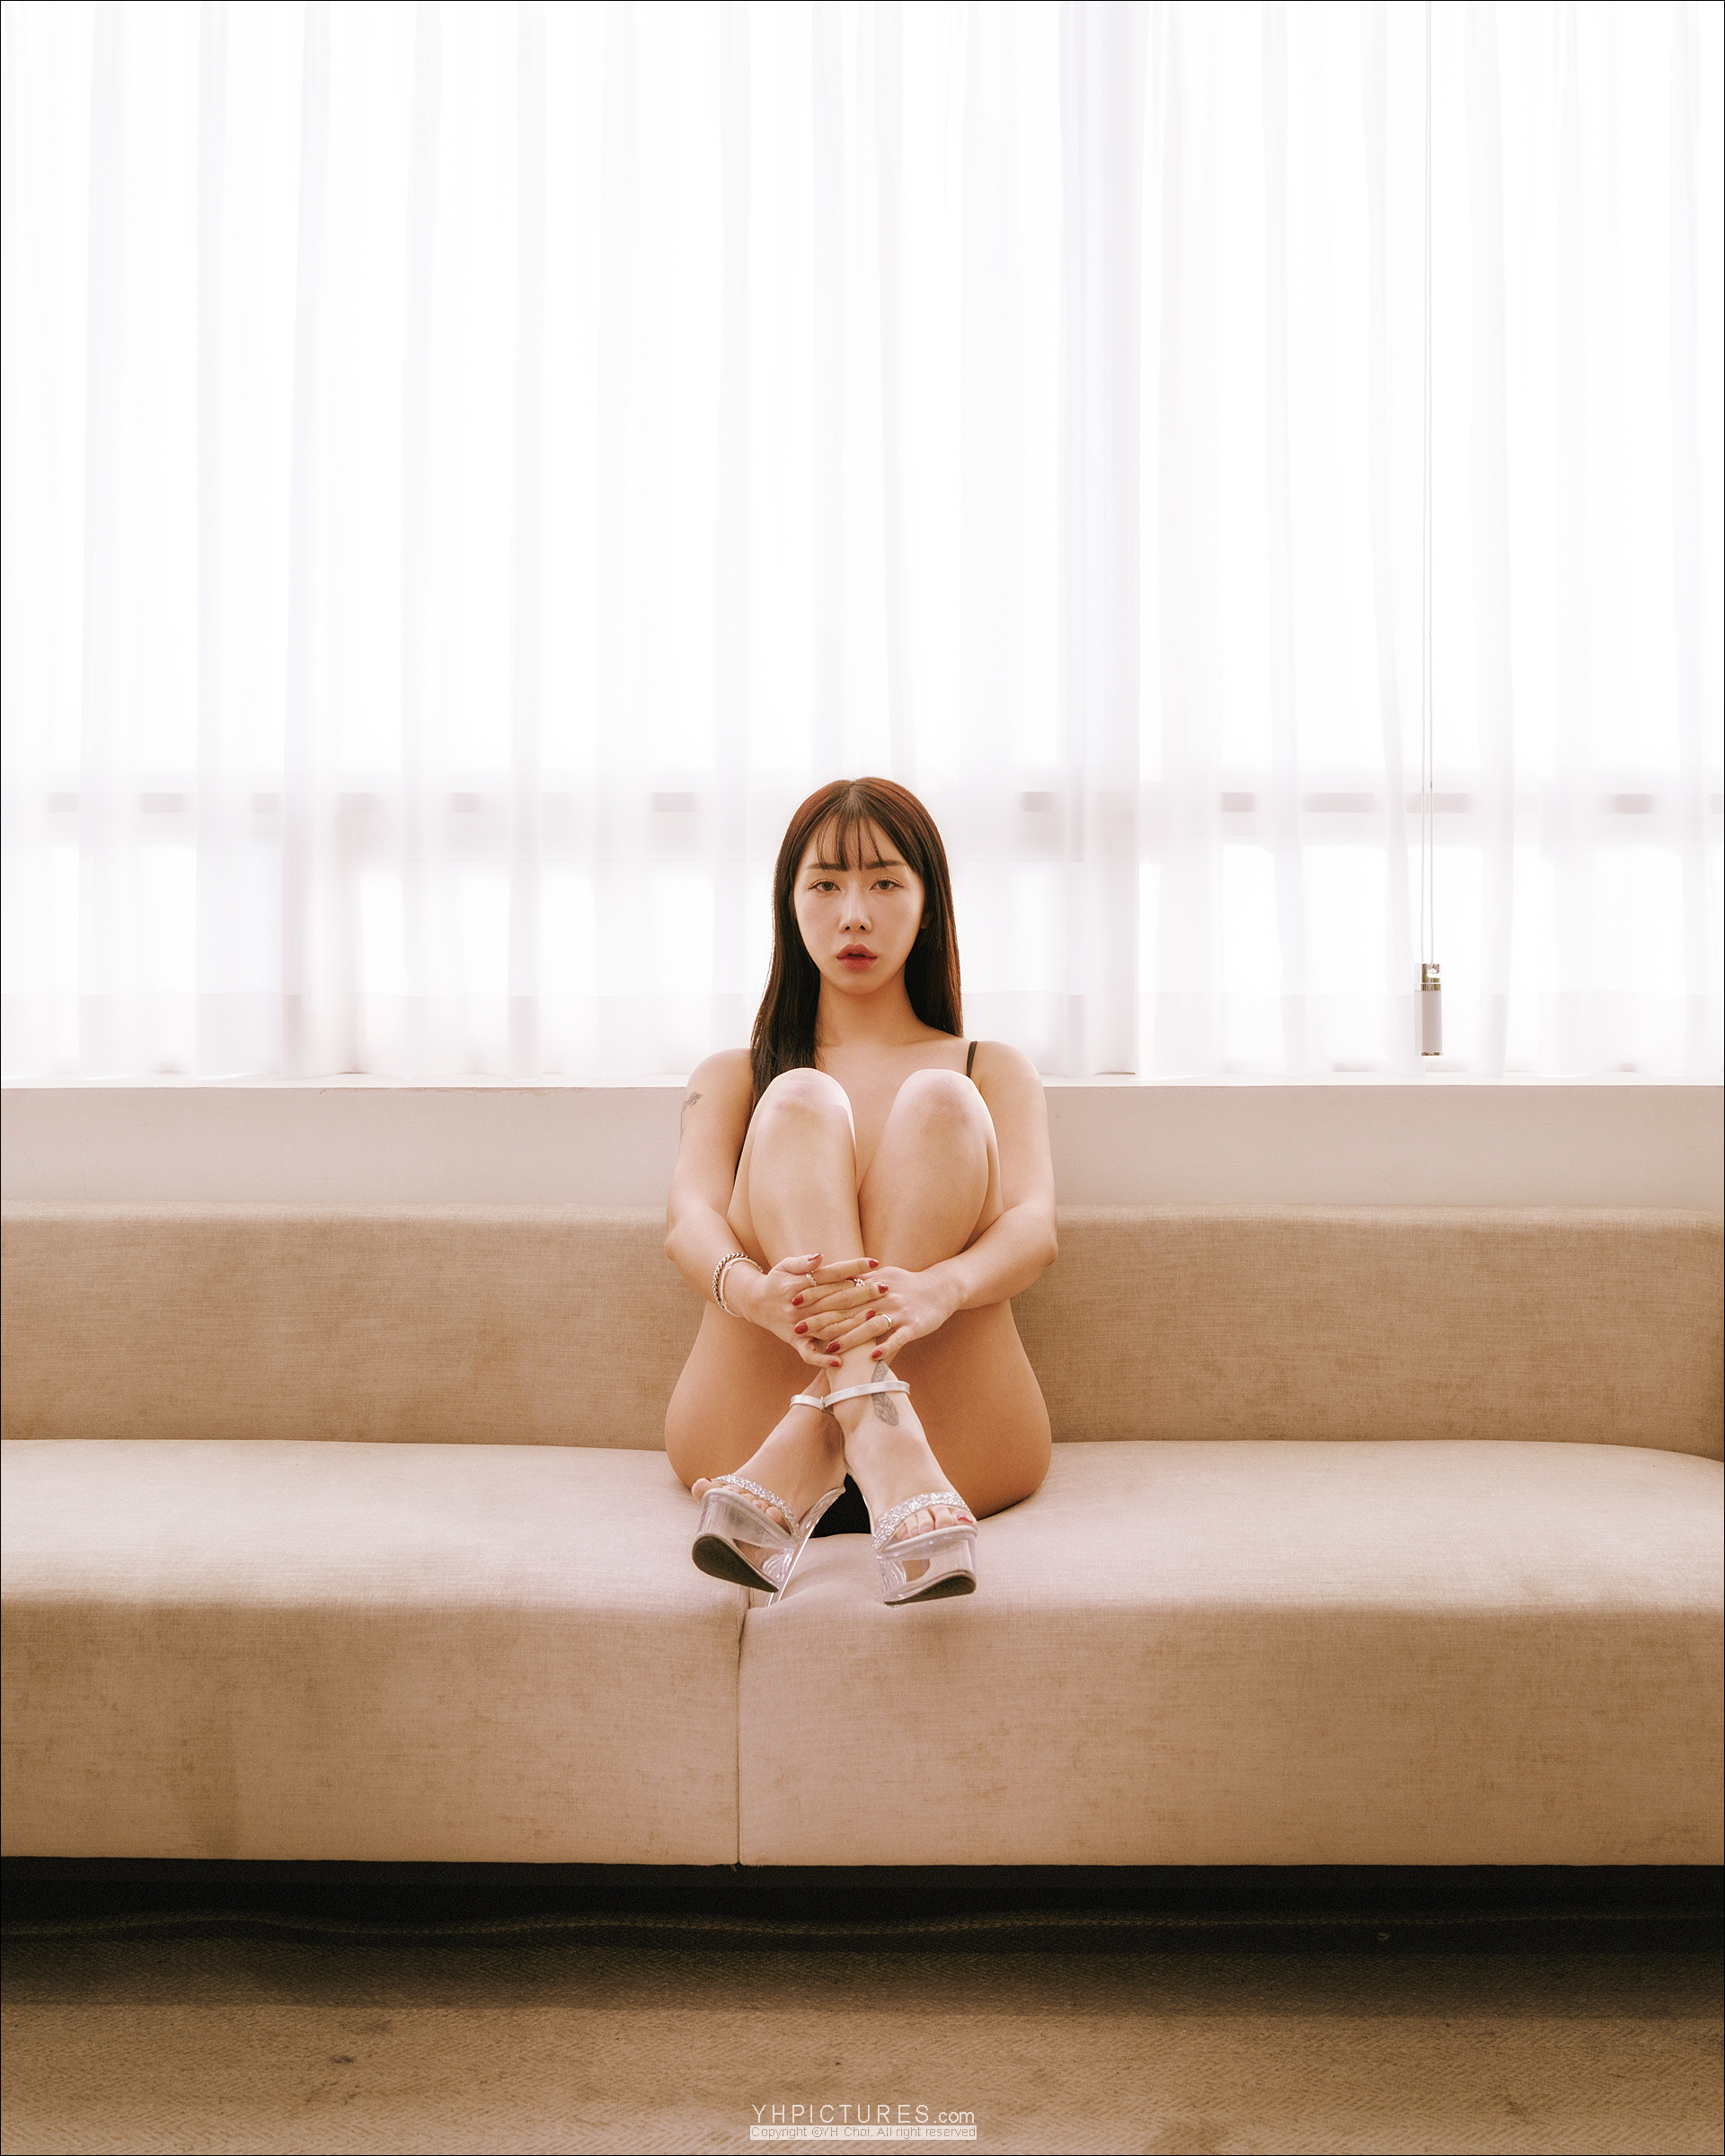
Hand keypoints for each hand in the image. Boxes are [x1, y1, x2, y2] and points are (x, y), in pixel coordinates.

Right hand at [730, 1251, 881, 1368]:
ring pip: (829, 1326)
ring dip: (852, 1323)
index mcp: (797, 1285)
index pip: (832, 1274)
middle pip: (836, 1299)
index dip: (854, 1268)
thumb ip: (803, 1262)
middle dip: (862, 1293)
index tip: (875, 1264)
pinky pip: (809, 1354)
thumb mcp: (785, 1265)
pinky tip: (840, 1361)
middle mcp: (798, 1307)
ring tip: (875, 1315)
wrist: (756, 1303)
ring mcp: (797, 1326)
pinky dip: (823, 1360)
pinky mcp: (794, 1342)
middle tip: (885, 1288)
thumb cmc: (777, 1281)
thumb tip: (821, 1256)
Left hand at [810, 1264, 959, 1364]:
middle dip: (822, 1317)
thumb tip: (831, 1279)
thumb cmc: (908, 1284)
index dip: (816, 1293)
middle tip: (800, 1327)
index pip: (839, 1287)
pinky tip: (871, 1358)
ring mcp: (898, 1310)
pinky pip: (897, 1338)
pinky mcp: (914, 1325)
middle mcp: (883, 1294)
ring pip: (870, 1325)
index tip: (795, 1300)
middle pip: (848, 1306)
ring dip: (848, 1337)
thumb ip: (859, 1278)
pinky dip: (885, 1347)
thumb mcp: (883, 1275)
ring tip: (829, 1349)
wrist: (943, 1288)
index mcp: (872, 1281)